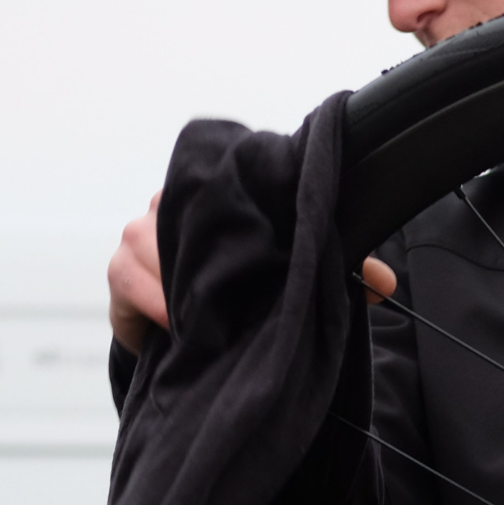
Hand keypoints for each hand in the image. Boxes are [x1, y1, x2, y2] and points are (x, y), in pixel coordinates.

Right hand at [106, 191, 399, 354]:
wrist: (193, 321)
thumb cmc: (245, 279)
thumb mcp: (292, 269)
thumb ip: (337, 268)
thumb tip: (385, 284)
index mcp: (222, 187)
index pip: (229, 179)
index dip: (249, 208)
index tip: (271, 243)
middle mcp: (177, 200)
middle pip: (187, 212)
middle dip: (214, 255)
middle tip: (242, 286)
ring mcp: (140, 232)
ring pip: (155, 245)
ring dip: (186, 284)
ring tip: (215, 313)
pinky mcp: (119, 271)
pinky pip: (130, 282)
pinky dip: (157, 305)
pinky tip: (182, 325)